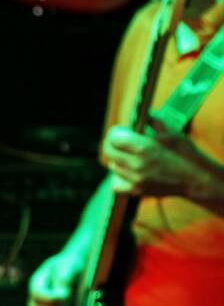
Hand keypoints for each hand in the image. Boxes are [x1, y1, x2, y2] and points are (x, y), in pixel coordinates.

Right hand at [27, 252, 81, 305]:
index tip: (65, 295)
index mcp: (37, 281)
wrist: (72, 268)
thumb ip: (63, 278)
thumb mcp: (68, 266)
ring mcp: (40, 305)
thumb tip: (60, 294)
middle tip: (66, 304)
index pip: (36, 294)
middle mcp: (36, 295)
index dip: (49, 298)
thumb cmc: (69, 265)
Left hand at [103, 120, 219, 199]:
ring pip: (113, 166)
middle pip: (108, 151)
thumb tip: (141, 115)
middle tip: (122, 141)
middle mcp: (136, 164)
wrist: (196, 178)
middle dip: (113, 143)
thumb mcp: (171, 131)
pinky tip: (128, 173)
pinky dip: (118, 178)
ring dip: (118, 159)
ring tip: (131, 156)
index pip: (113, 137)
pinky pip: (116, 184)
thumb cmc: (185, 153)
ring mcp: (135, 179)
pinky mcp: (137, 190)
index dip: (117, 131)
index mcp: (143, 147)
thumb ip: (152, 121)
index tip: (123, 130)